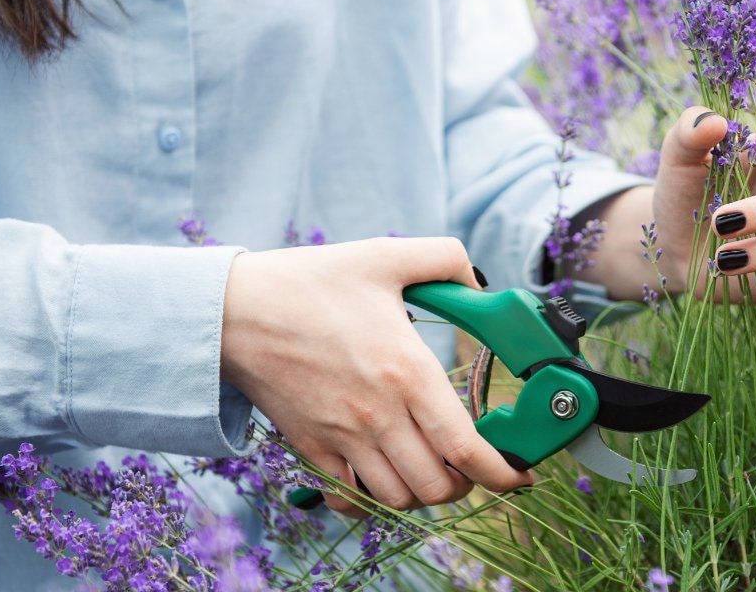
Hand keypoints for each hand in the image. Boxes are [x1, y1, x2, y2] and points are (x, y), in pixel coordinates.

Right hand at [219, 238, 532, 517]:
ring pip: (399, 498)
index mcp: (407, 371)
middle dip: (467, 484)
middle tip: (473, 463)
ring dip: (424, 492)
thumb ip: (444, 259)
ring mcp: (343, 437)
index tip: (520, 476)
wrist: (235, 310)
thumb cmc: (310, 282)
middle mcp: (379, 414)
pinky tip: (383, 474)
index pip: (466, 448)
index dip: (502, 473)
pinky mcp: (312, 448)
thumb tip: (479, 283)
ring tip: (433, 467)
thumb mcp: (385, 256)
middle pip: (438, 486)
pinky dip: (374, 498)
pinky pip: (350, 498)